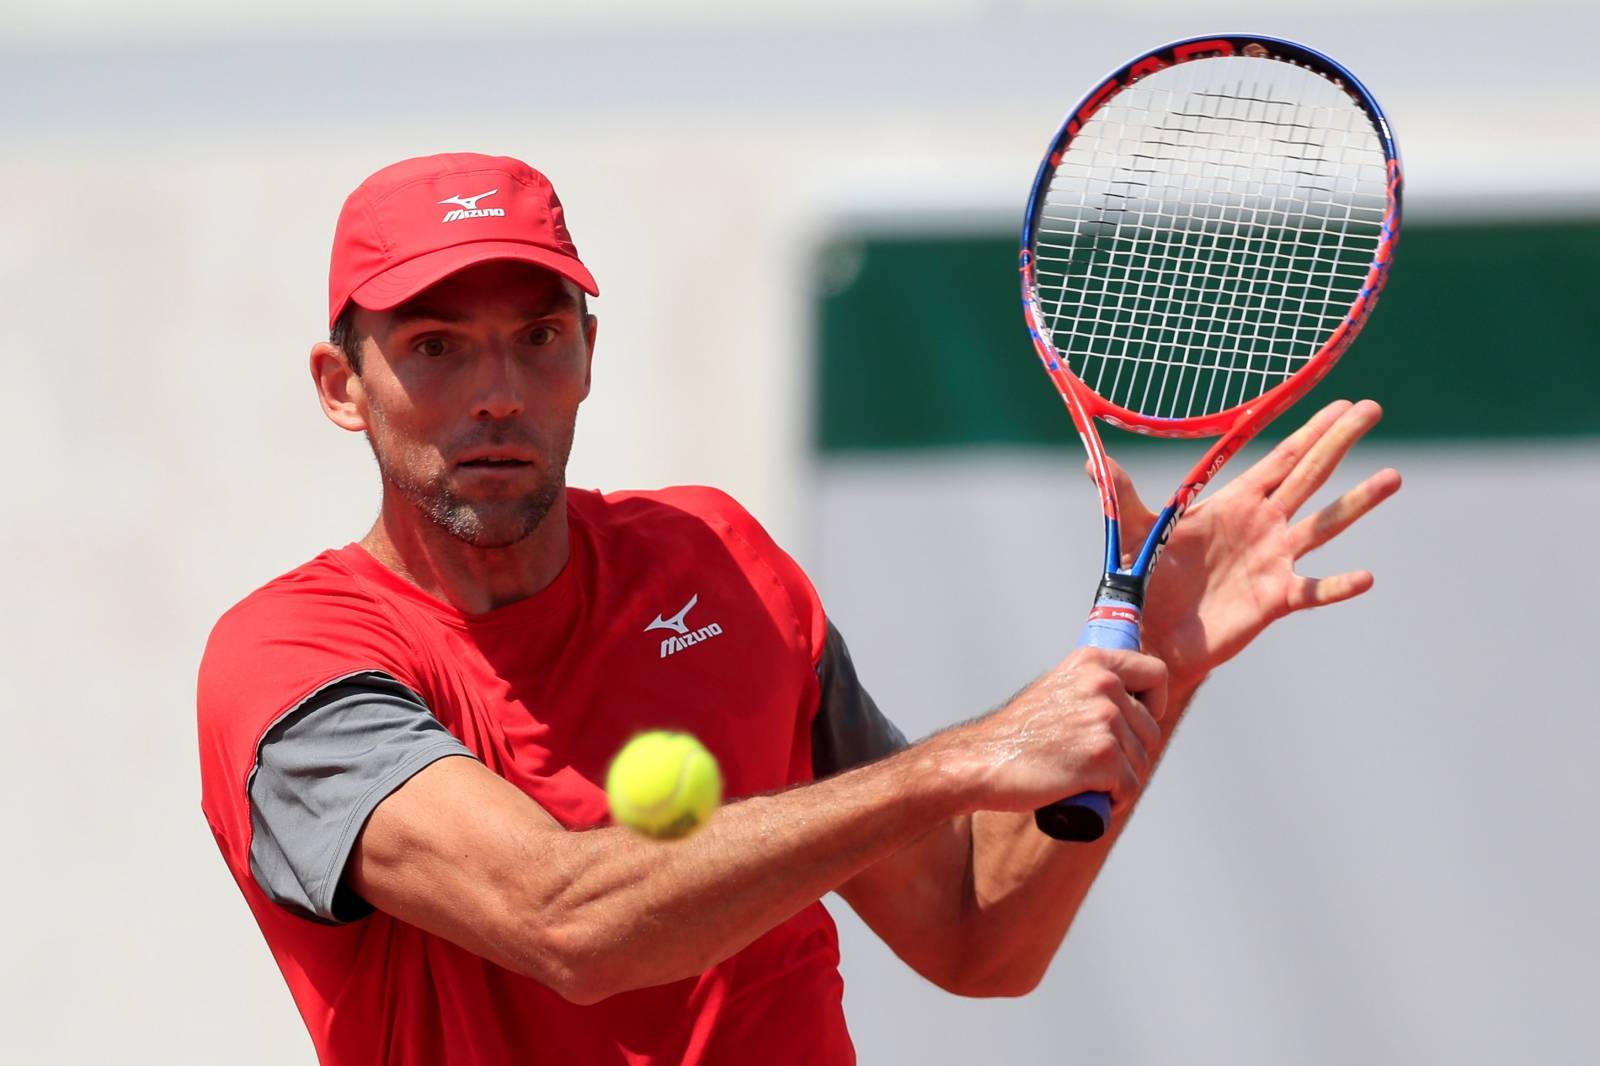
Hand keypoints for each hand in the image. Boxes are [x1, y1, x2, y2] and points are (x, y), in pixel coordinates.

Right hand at [940, 647, 1167, 815]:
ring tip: (1089, 781)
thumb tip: (1128, 695)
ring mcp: (1105, 721)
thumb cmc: (1016, 732)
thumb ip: (1090, 684)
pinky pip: (1130, 787)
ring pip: (1141, 761)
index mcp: (1093, 661)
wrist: (982, 760)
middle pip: (1150, 728)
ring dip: (1122, 779)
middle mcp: (1103, 685)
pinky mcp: (1103, 759)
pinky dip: (1116, 800)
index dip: (1154, 701)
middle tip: (1098, 764)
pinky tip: (1094, 797)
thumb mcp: (1057, 687)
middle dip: (1132, 751)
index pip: (1156, 674)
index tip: (1140, 718)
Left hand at [1112, 399, 1400, 690]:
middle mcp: (1262, 527)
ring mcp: (1273, 562)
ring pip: (1324, 525)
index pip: (1280, 459)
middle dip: (1338, 442)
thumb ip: (1120, 492)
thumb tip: (1089, 458)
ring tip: (1394, 476)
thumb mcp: (1133, 530)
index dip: (1308, 430)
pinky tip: (1366, 577)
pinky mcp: (1273, 600)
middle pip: (1309, 475)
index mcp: (1234, 504)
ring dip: (1358, 502)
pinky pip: (1312, 591)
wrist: (1152, 636)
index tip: (1338, 403)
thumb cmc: (1146, 582)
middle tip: (1372, 408)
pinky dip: (1338, 586)